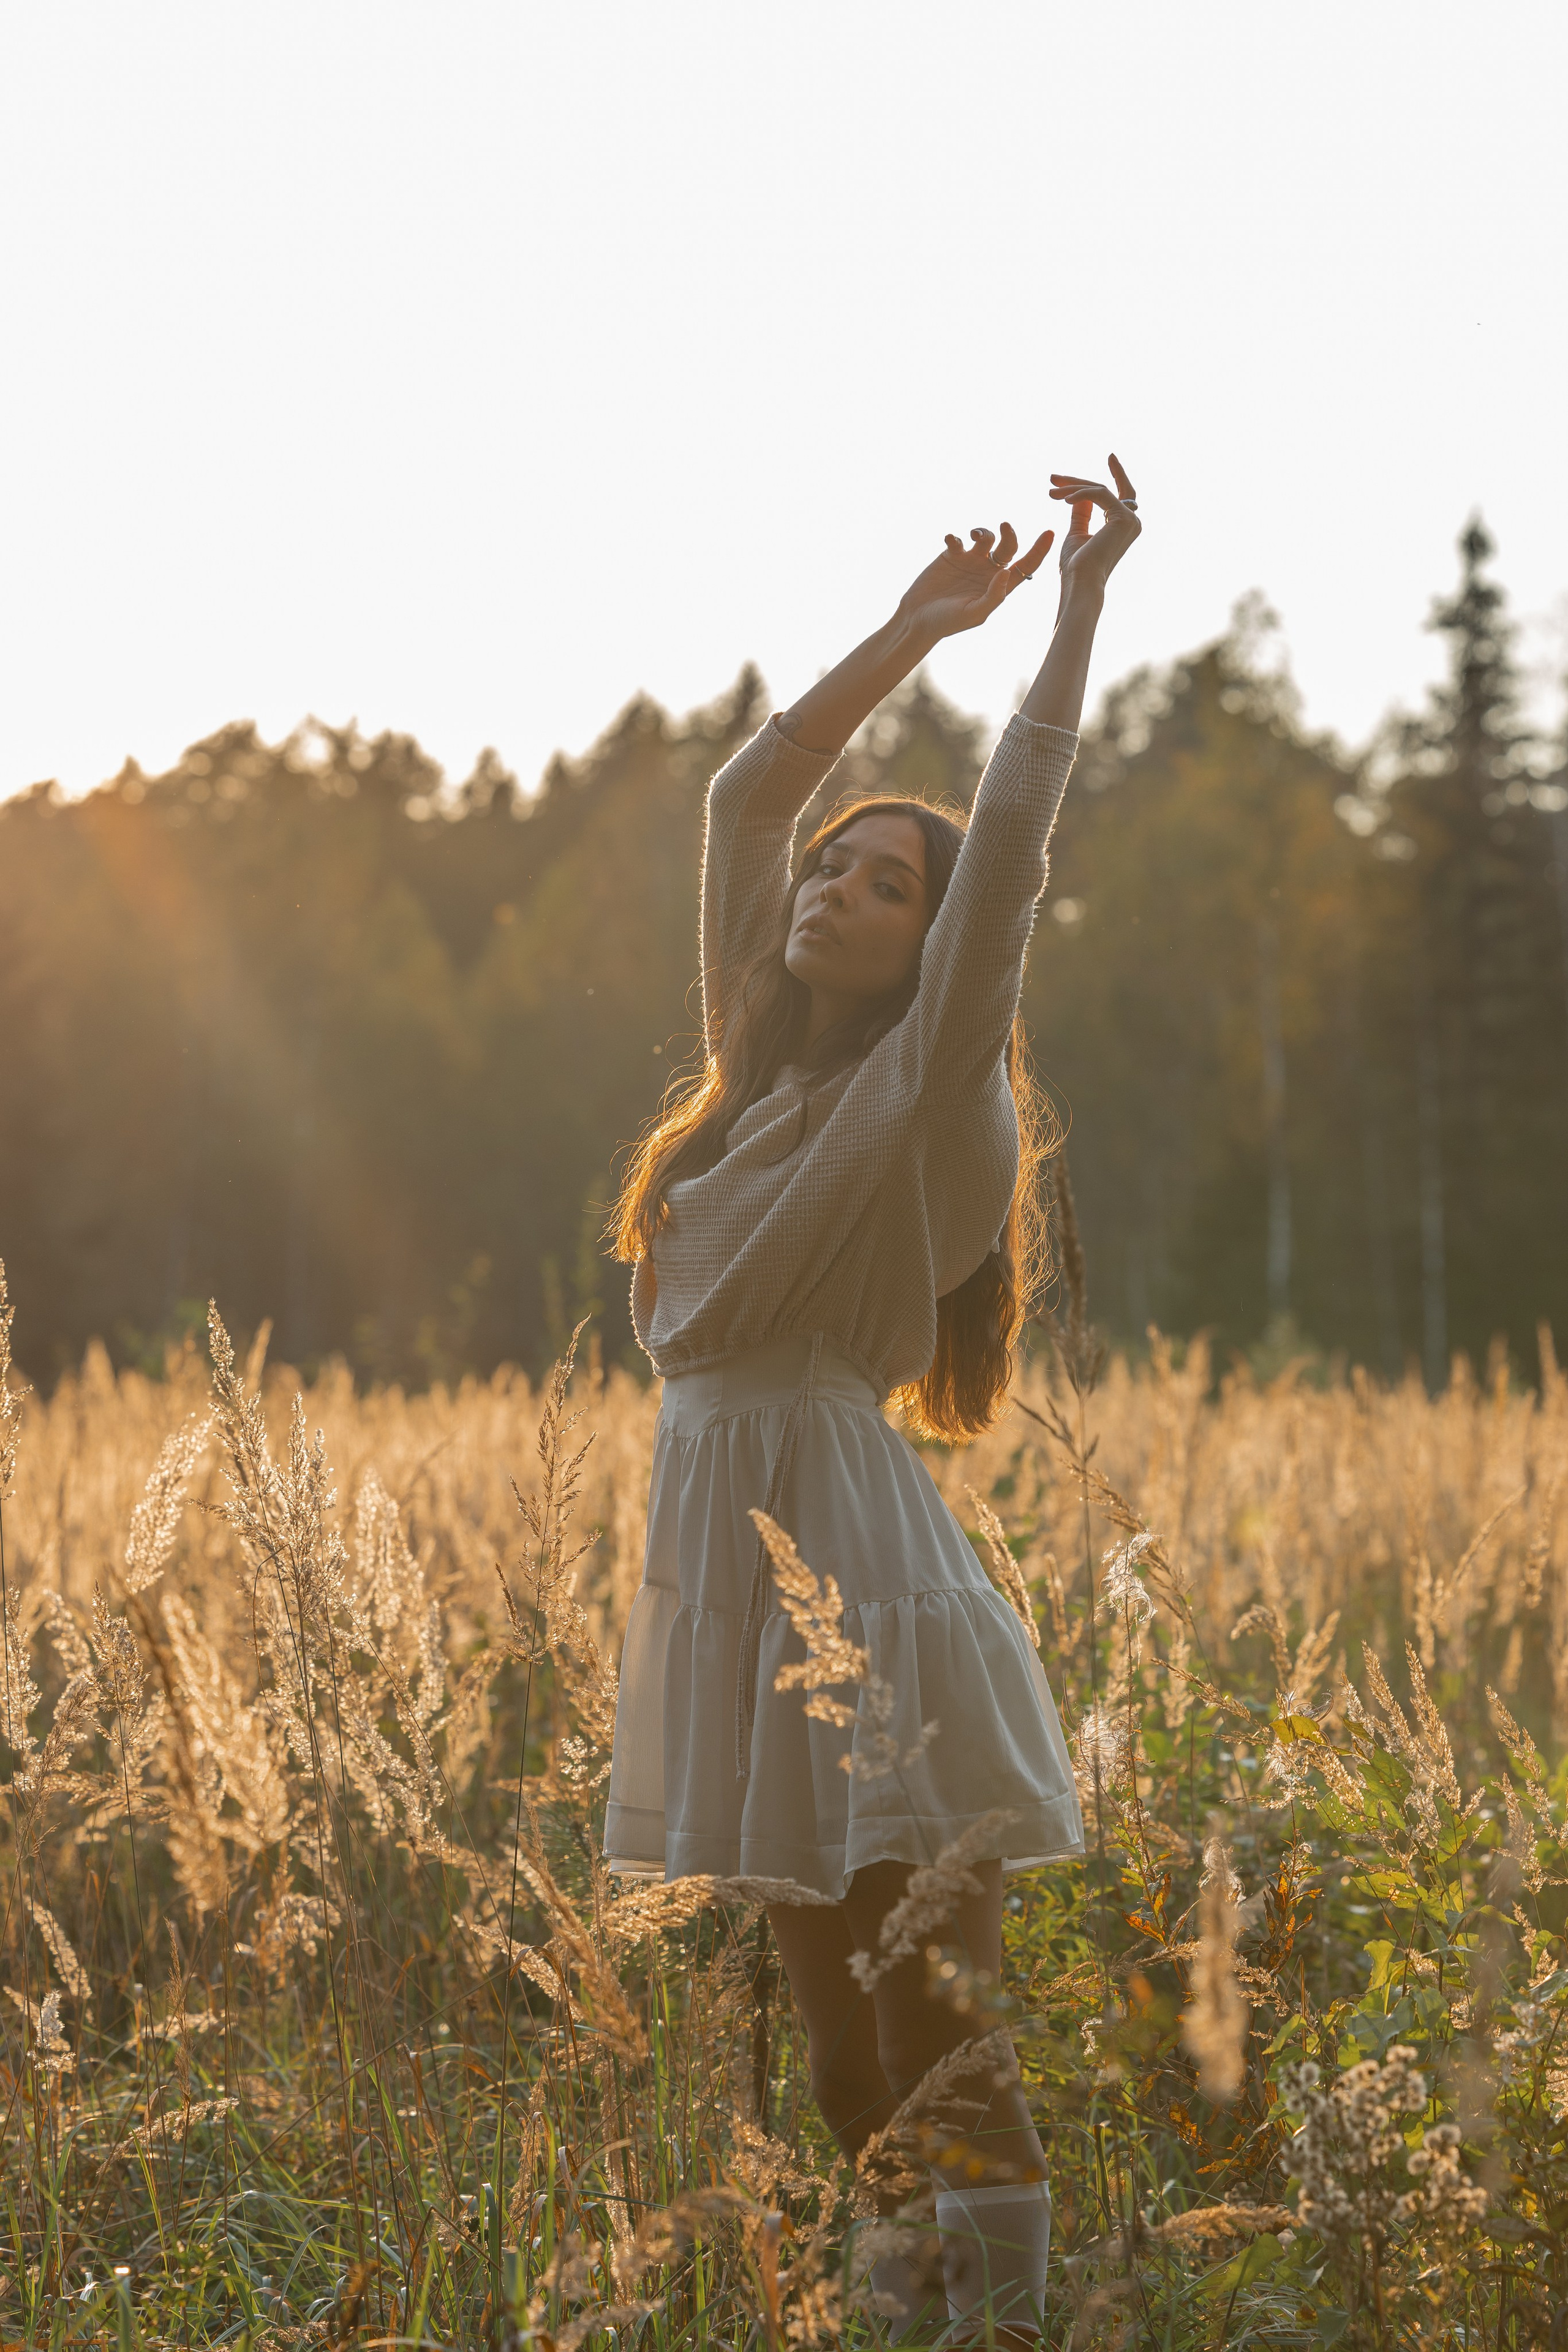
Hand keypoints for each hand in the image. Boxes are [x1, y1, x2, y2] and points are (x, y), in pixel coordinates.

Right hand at [893, 520, 1054, 642]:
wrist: (918, 619)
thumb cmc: (948, 622)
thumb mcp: (974, 613)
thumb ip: (993, 595)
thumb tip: (1006, 572)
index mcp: (1000, 586)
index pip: (1026, 565)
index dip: (1039, 550)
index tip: (1049, 532)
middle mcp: (988, 570)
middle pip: (1008, 546)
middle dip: (1010, 534)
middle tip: (1005, 526)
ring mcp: (970, 561)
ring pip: (986, 537)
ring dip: (984, 532)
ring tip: (974, 536)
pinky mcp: (951, 555)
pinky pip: (959, 538)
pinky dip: (956, 536)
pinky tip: (951, 541)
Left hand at [1049, 455, 1140, 599]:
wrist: (1081, 583)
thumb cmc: (1076, 567)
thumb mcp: (1077, 533)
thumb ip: (1081, 513)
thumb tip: (1079, 495)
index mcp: (1123, 526)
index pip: (1119, 494)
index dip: (1117, 474)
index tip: (1111, 456)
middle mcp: (1132, 522)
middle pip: (1107, 489)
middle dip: (1079, 480)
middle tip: (1053, 476)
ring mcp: (1130, 520)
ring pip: (1099, 490)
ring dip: (1072, 487)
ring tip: (1050, 491)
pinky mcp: (1123, 518)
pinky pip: (1098, 494)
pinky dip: (1079, 494)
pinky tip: (1062, 499)